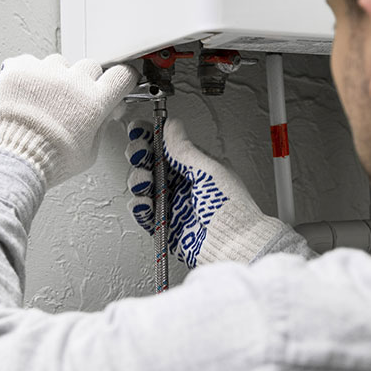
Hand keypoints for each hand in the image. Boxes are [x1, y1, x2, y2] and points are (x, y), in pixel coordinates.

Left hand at [0, 54, 138, 187]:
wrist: (12, 160)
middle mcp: (72, 82)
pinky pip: (30, 62)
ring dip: (57, 76)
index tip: (118, 82)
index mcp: (94, 102)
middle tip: (75, 99)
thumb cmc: (50, 161)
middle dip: (86, 81)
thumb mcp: (89, 153)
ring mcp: (45, 74)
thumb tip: (105, 114)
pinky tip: (28, 91)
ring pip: (59, 63)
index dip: (122, 79)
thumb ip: (100, 127)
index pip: (121, 75)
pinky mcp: (19, 71)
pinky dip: (30, 74)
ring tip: (46, 98)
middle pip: (90, 66)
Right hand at [125, 118, 291, 266]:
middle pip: (149, 162)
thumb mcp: (208, 172)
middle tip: (138, 155)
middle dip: (139, 155)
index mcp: (194, 165)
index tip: (138, 131)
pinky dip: (139, 206)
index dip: (149, 136)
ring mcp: (171, 202)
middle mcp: (181, 182)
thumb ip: (185, 150)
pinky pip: (143, 211)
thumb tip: (172, 126)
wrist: (232, 244)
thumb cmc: (231, 209)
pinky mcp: (164, 223)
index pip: (166, 145)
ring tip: (144, 183)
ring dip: (138, 179)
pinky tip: (144, 203)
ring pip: (143, 184)